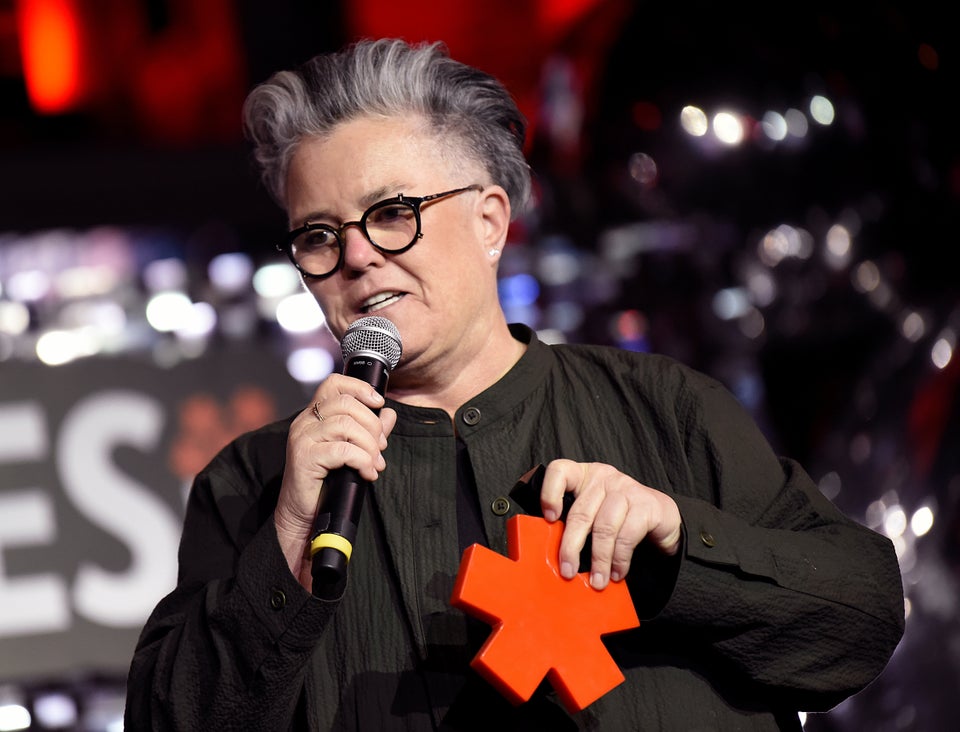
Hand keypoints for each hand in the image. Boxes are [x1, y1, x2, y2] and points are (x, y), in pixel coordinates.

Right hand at [274, 374, 396, 587]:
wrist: (303, 514)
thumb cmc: (327, 481)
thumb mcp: (352, 451)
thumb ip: (370, 431)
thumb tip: (390, 414)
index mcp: (314, 415)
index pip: (334, 383)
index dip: (359, 387)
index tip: (379, 403)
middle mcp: (304, 422)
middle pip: (346, 404)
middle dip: (372, 425)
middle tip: (381, 448)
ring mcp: (302, 438)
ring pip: (346, 425)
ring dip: (369, 445)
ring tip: (375, 463)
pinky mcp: (304, 458)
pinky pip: (342, 450)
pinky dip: (362, 461)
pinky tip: (368, 473)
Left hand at [540, 459, 681, 589]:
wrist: (661, 520)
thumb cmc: (619, 519)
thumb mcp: (592, 517)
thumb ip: (573, 526)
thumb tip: (553, 555)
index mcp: (584, 476)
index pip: (560, 471)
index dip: (550, 493)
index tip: (548, 518)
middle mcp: (604, 478)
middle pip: (580, 512)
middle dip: (571, 547)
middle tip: (567, 571)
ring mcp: (626, 488)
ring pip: (604, 527)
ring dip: (599, 559)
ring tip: (597, 580)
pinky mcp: (646, 504)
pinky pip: (627, 536)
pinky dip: (620, 559)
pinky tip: (617, 572)